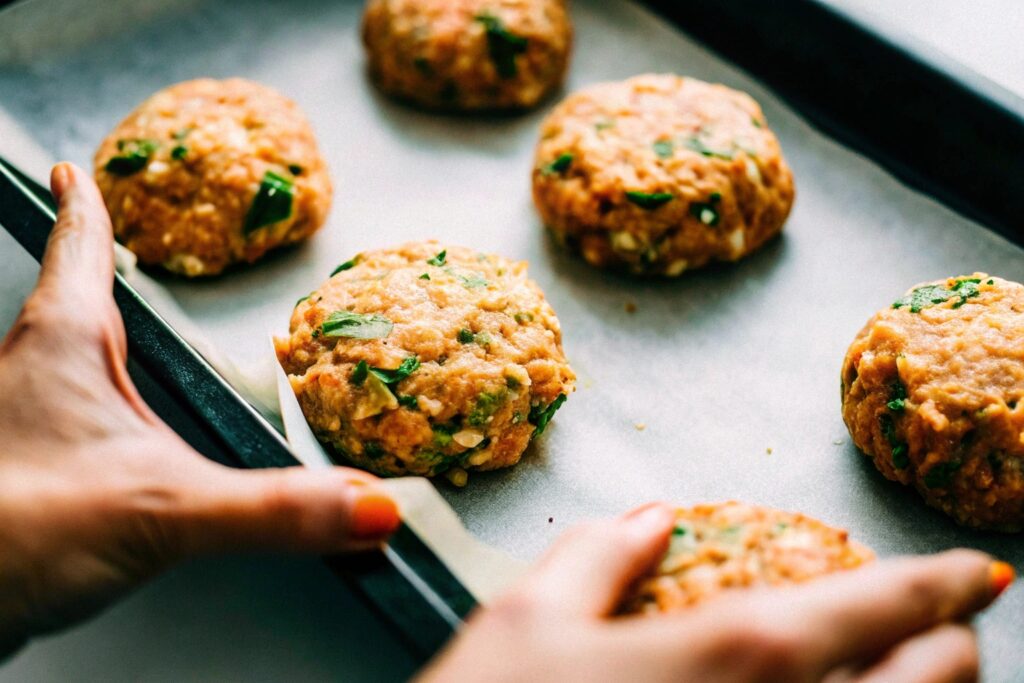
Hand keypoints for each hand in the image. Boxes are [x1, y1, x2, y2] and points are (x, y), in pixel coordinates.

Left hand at [0, 163, 399, 651]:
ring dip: (95, 346)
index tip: (76, 172)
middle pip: (67, 304)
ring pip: (61, 367)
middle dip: (93, 276)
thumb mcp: (165, 510)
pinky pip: (65, 425)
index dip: (88, 210)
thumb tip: (369, 502)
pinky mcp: (26, 479)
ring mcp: (22, 428)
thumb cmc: (11, 529)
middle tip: (109, 247)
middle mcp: (33, 375)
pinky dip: (94, 416)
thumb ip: (274, 509)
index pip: (81, 252)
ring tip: (122, 344)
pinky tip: (112, 448)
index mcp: (63, 347)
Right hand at [420, 504, 1009, 682]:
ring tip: (905, 673)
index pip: (873, 606)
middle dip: (949, 644)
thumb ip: (594, 555)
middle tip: (937, 626)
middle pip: (936, 682)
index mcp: (736, 657)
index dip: (936, 582)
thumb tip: (648, 518)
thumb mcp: (523, 622)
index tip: (972, 571)